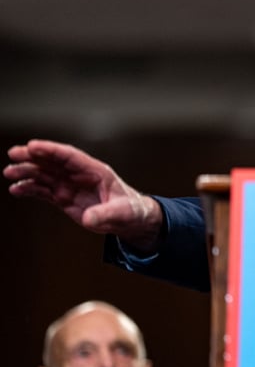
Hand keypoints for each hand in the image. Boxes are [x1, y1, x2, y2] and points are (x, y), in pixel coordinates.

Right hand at [5, 139, 163, 252]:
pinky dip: (30, 189)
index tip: (33, 145)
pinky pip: (43, 191)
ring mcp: (70, 186)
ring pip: (44, 175)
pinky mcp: (64, 198)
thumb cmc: (130, 211)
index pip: (70, 156)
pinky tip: (16, 190)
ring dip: (27, 172)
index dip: (52, 150)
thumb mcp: (122, 213)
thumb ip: (106, 214)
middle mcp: (79, 175)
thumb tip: (89, 219)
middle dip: (33, 157)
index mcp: (96, 171)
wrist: (130, 220)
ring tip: (9, 173)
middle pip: (53, 162)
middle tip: (14, 154)